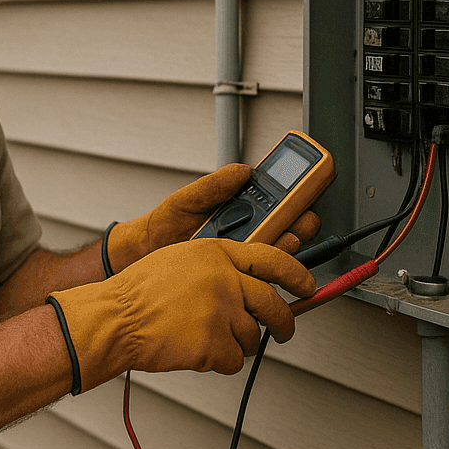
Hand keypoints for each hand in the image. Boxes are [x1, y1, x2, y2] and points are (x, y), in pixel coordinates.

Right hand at [48, 238, 316, 393]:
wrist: (115, 318)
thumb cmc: (140, 291)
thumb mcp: (181, 258)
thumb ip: (219, 265)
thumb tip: (253, 282)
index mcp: (217, 253)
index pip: (273, 260)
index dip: (297, 275)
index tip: (308, 286)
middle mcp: (224, 279)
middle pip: (274, 305)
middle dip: (284, 323)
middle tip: (283, 330)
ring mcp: (220, 313)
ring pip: (253, 337)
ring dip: (238, 344)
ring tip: (208, 338)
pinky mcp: (213, 344)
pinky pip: (234, 360)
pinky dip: (220, 362)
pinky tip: (197, 350)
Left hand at [104, 164, 320, 272]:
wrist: (141, 256)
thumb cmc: (164, 226)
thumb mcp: (187, 200)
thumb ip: (213, 185)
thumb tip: (241, 170)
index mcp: (241, 210)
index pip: (280, 202)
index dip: (299, 195)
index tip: (307, 188)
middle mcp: (249, 233)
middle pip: (290, 229)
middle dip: (300, 224)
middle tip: (297, 221)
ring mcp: (244, 257)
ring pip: (279, 255)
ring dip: (286, 248)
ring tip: (283, 241)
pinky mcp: (236, 278)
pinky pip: (258, 277)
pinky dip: (266, 273)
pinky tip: (263, 265)